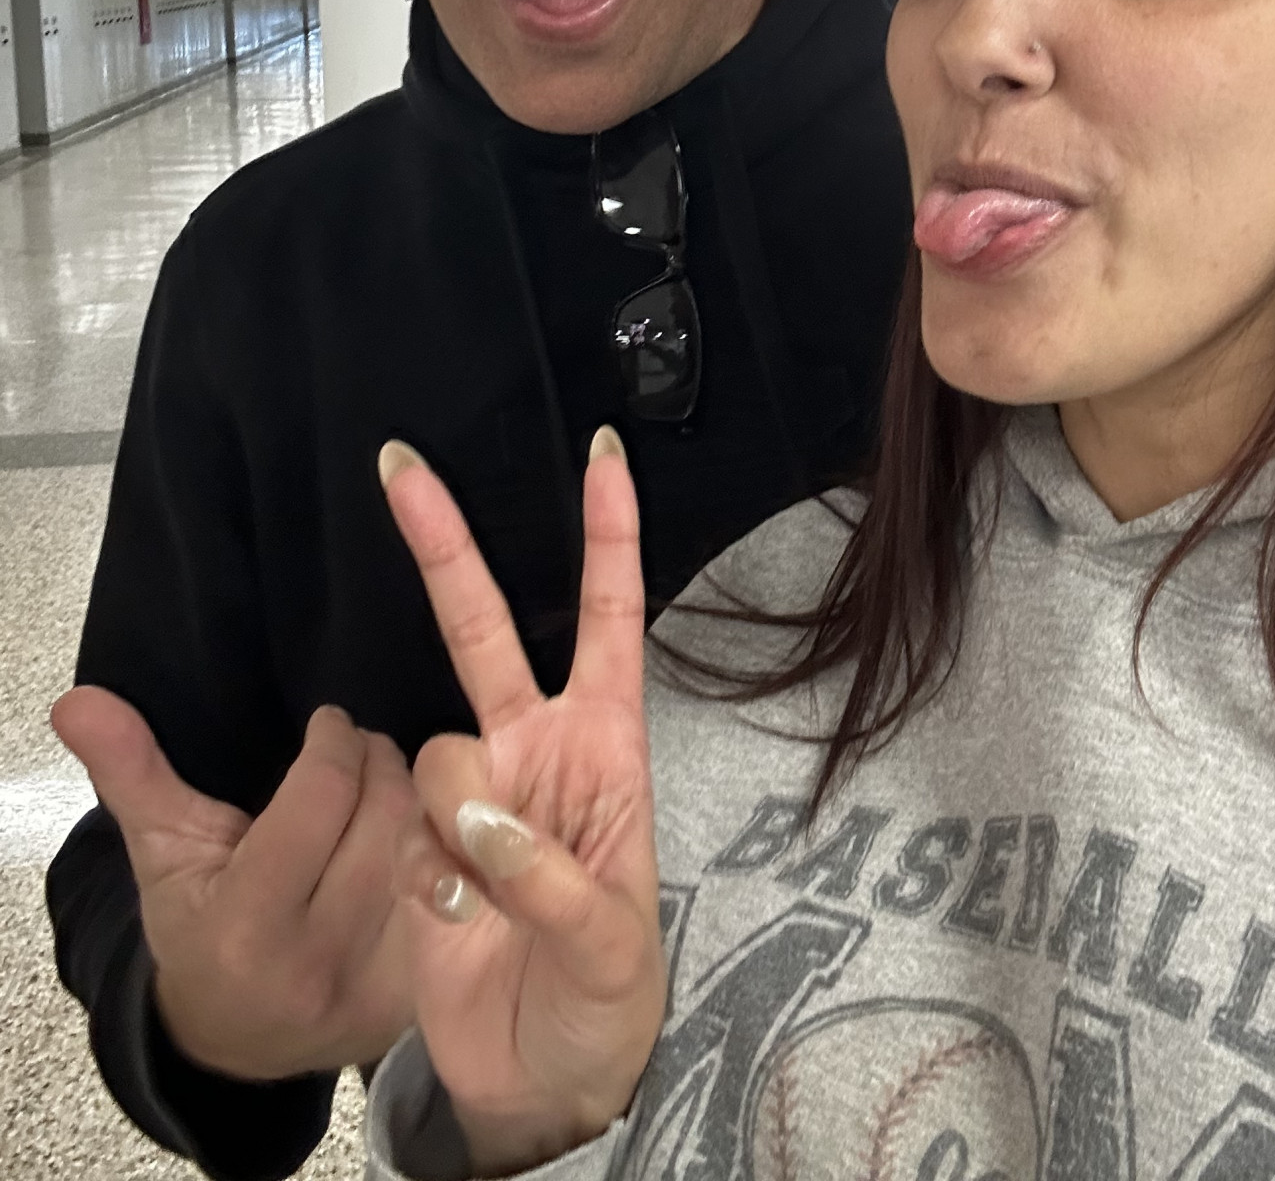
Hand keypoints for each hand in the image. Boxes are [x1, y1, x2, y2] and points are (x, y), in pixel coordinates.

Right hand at [50, 689, 415, 1080]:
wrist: (236, 1046)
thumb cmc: (198, 928)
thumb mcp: (163, 854)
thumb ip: (131, 773)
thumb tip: (76, 701)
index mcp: (247, 924)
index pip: (321, 797)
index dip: (334, 741)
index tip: (329, 722)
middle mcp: (316, 959)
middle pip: (384, 815)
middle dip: (380, 761)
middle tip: (365, 746)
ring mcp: (374, 983)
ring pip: (426, 847)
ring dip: (416, 797)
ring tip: (388, 779)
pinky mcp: (417, 993)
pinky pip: (452, 891)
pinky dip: (440, 848)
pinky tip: (420, 830)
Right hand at [381, 429, 665, 1175]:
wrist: (536, 1083)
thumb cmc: (604, 1001)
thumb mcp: (611, 948)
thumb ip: (550, 876)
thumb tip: (480, 812)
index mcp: (607, 748)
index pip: (611, 621)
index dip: (609, 537)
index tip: (604, 454)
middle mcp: (536, 750)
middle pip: (483, 628)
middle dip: (443, 544)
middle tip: (400, 463)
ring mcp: (475, 793)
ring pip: (437, 749)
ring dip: (457, 822)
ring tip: (493, 899)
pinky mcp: (419, 842)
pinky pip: (403, 823)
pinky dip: (424, 871)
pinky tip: (454, 917)